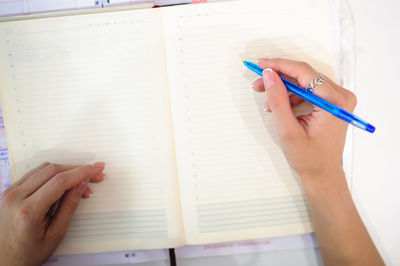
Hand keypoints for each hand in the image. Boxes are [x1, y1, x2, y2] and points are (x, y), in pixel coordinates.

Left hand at [0, 162, 104, 265]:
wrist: (4, 261)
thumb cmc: (27, 254)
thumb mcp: (55, 234)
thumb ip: (69, 207)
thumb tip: (82, 184)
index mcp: (27, 211)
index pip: (59, 181)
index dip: (82, 172)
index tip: (96, 170)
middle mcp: (15, 197)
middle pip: (52, 170)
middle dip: (77, 170)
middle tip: (94, 175)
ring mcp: (10, 192)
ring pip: (44, 168)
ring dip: (66, 171)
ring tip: (81, 183)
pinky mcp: (10, 190)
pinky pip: (35, 173)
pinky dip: (53, 174)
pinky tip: (64, 183)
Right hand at [252, 58, 356, 177]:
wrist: (322, 174)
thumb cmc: (308, 158)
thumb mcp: (288, 130)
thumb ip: (278, 100)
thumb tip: (269, 74)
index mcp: (334, 102)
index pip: (304, 72)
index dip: (279, 65)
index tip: (260, 64)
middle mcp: (340, 96)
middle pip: (304, 75)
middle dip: (279, 77)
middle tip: (257, 83)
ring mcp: (338, 99)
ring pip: (304, 82)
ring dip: (283, 87)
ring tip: (266, 100)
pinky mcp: (332, 103)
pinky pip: (308, 90)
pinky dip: (291, 95)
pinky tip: (278, 105)